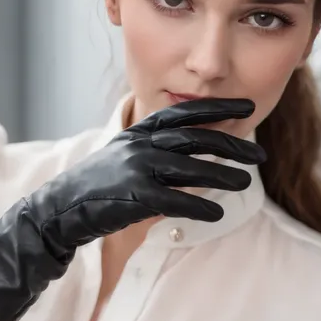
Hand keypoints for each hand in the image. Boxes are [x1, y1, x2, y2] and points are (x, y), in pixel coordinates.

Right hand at [0, 98, 265, 320]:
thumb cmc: (100, 184)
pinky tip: (217, 213)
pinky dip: (199, 207)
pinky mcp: (135, 196)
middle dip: (231, 144)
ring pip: (191, 168)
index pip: (185, 114)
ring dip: (223, 176)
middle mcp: (141, 144)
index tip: (247, 107)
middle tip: (259, 153)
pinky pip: (176, 200)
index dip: (218, 110)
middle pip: (196, 139)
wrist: (62, 208)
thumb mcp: (126, 155)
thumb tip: (195, 148)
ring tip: (246, 181)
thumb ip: (157, 148)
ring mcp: (137, 168)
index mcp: (140, 131)